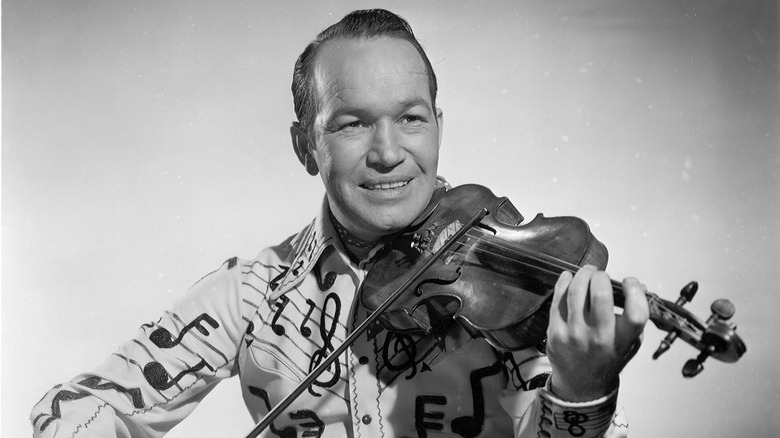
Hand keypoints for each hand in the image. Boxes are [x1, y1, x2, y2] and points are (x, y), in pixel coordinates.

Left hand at [547, 265, 648, 401]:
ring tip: (586, 272)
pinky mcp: (555, 332)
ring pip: (575, 292)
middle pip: (600, 294)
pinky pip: (558, 300)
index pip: (636, 312)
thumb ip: (636, 317)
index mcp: (623, 340)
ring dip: (582, 275)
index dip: (635, 291)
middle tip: (600, 275)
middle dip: (600, 276)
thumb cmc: (608, 358)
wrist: (582, 385)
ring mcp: (574, 334)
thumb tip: (639, 286)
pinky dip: (563, 282)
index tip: (629, 282)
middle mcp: (599, 337)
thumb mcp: (630, 343)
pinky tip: (568, 278)